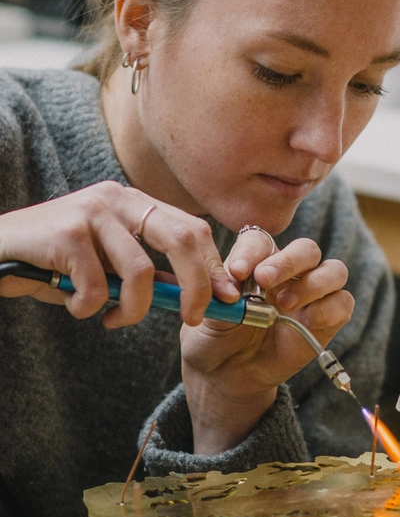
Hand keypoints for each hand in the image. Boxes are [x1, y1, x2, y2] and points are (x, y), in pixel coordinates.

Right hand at [0, 181, 238, 327]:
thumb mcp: (108, 265)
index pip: (192, 229)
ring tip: (109, 318)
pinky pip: (98, 286)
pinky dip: (89, 308)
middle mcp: (118, 198)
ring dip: (130, 310)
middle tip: (192, 318)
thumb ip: (149, 273)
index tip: (227, 299)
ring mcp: (93, 210)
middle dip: (198, 286)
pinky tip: (75, 306)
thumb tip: (200, 296)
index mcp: (134, 202)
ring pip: (141, 273)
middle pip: (184, 239)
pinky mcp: (68, 231)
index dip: (214, 267)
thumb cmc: (55, 262)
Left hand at [180, 228, 353, 453]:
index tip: (237, 271)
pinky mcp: (328, 320)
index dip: (252, 251)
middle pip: (306, 249)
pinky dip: (329, 308)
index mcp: (258, 262)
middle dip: (287, 261)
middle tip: (264, 279)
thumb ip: (222, 294)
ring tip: (284, 303)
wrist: (228, 376)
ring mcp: (313, 295)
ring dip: (313, 283)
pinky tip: (307, 320)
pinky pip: (343, 303)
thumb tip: (234, 280)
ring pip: (334, 270)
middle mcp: (291, 273)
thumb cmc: (216, 338)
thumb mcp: (210, 315)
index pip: (263, 241)